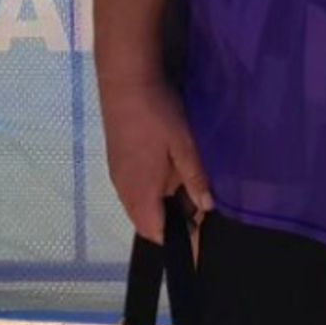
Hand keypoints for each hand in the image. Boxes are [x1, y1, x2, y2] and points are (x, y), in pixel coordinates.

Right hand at [101, 78, 214, 241]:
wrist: (126, 84)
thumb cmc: (158, 115)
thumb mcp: (184, 146)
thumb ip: (195, 178)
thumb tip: (207, 208)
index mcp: (140, 192)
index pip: (156, 232)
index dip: (178, 240)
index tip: (202, 236)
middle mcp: (125, 191)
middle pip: (147, 222)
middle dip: (173, 224)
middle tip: (203, 210)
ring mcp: (119, 177)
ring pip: (141, 205)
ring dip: (164, 206)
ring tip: (194, 192)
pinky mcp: (118, 163)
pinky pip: (136, 190)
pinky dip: (155, 192)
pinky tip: (174, 176)